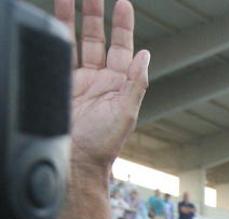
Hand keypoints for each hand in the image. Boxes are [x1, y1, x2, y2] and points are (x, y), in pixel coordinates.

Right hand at [54, 0, 148, 169]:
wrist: (74, 161)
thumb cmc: (103, 144)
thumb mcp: (126, 113)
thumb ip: (135, 83)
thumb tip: (146, 55)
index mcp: (118, 84)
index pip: (121, 46)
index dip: (121, 25)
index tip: (121, 3)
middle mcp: (97, 80)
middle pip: (95, 38)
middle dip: (93, 14)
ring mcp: (76, 82)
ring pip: (73, 42)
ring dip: (69, 20)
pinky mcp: (58, 86)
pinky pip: (57, 57)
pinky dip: (54, 39)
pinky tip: (51, 23)